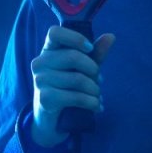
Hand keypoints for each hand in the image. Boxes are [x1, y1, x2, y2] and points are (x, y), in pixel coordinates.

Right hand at [30, 26, 115, 146]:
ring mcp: (40, 80)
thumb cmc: (69, 88)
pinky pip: (76, 97)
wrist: (54, 120)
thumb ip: (96, 54)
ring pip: (78, 79)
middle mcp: (40, 62)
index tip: (89, 48)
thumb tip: (111, 36)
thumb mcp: (84, 69)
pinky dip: (91, 102)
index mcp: (48, 50)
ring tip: (97, 95)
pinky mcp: (45, 99)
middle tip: (99, 81)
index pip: (55, 32)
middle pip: (73, 57)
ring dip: (95, 90)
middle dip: (93, 70)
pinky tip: (96, 106)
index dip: (75, 38)